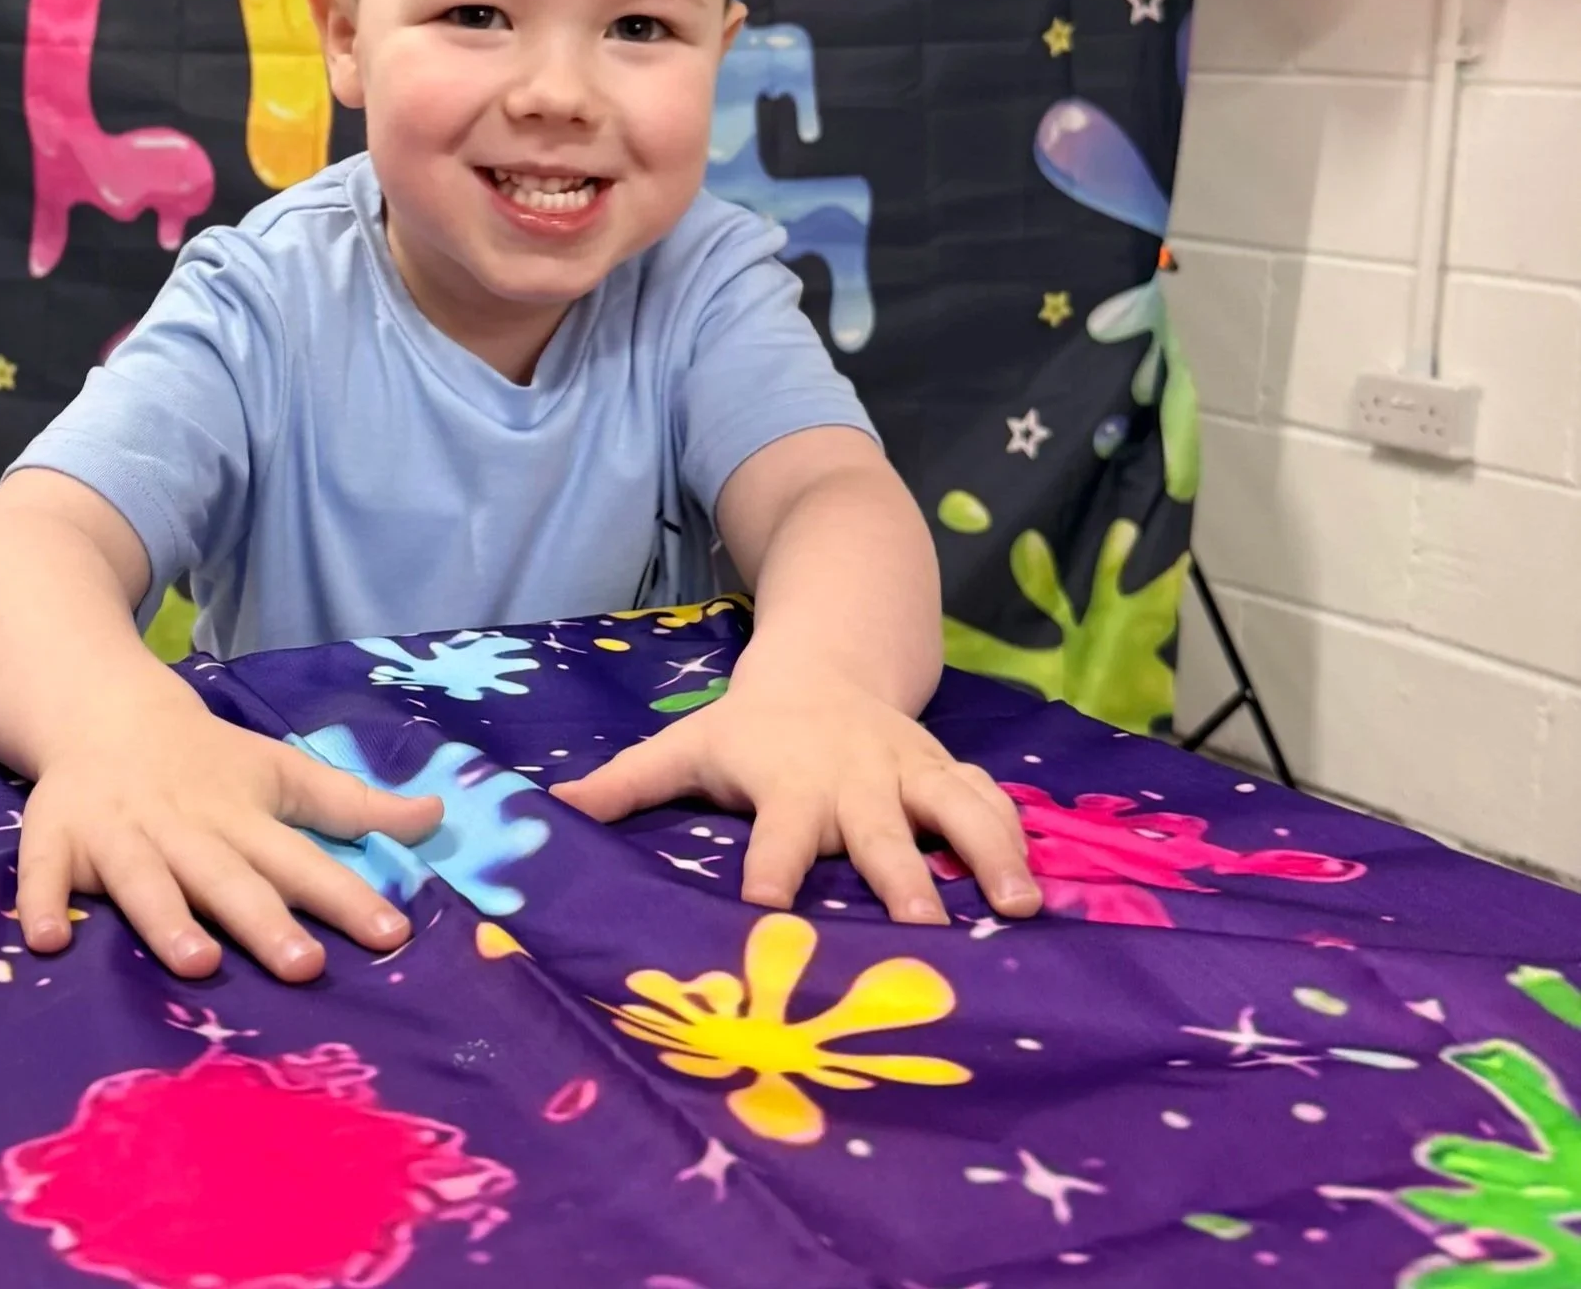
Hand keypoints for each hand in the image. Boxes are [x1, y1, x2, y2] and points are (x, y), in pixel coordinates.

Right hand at [17, 694, 444, 983]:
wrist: (103, 708)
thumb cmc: (206, 761)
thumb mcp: (281, 773)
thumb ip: (353, 805)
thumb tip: (437, 817)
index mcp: (241, 815)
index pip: (302, 860)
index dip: (347, 896)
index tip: (391, 935)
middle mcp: (184, 827)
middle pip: (228, 877)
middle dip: (263, 920)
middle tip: (302, 966)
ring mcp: (117, 833)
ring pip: (145, 879)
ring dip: (167, 917)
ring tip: (195, 962)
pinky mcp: (55, 836)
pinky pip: (41, 872)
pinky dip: (39, 901)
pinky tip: (47, 941)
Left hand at [550, 653, 1039, 925]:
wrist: (825, 663)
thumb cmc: (749, 728)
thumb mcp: (685, 745)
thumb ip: (624, 785)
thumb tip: (549, 815)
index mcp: (787, 785)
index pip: (776, 837)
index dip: (771, 870)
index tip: (768, 911)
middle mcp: (854, 782)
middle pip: (878, 832)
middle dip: (900, 876)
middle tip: (922, 927)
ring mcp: (909, 775)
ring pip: (956, 809)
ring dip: (987, 853)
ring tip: (1017, 907)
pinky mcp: (949, 772)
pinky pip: (991, 800)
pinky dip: (1018, 835)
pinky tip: (1042, 882)